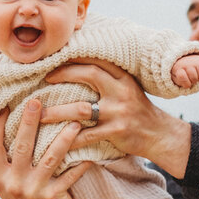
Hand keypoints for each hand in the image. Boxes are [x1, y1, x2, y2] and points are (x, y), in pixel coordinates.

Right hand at [0, 100, 91, 198]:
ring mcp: (34, 192)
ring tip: (74, 121)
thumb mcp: (6, 182)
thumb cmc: (25, 197)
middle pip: (21, 146)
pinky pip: (71, 173)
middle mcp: (13, 184)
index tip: (3, 104)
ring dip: (63, 137)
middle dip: (29, 121)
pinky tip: (90, 148)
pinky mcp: (55, 197)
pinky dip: (81, 160)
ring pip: (50, 157)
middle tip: (36, 100)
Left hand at [42, 59, 193, 177]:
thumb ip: (108, 78)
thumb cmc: (137, 109)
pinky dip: (70, 139)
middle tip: (46, 79)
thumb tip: (77, 66)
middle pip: (91, 75)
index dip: (76, 56)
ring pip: (82, 109)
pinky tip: (56, 142)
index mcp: (124, 78)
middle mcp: (122, 92)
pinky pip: (87, 136)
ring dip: (58, 112)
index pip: (98, 60)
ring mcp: (119, 113)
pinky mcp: (116, 132)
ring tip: (41, 115)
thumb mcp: (127, 88)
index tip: (57, 56)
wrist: (158, 134)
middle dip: (65, 74)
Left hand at [171, 54, 198, 88]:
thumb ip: (180, 83)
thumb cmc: (181, 73)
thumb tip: (188, 85)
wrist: (185, 61)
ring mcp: (196, 60)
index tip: (186, 83)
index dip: (186, 83)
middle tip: (191, 78)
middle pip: (194, 78)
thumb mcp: (177, 78)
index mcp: (178, 67)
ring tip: (196, 75)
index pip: (182, 76)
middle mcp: (187, 62)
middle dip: (193, 81)